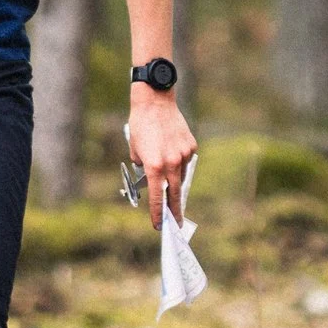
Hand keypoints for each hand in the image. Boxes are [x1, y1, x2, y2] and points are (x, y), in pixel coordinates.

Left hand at [127, 88, 197, 227]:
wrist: (155, 102)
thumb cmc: (140, 125)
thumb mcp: (135, 151)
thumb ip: (144, 167)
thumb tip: (153, 178)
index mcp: (154, 166)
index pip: (157, 198)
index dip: (157, 214)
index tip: (159, 226)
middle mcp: (171, 163)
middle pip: (175, 194)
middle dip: (174, 210)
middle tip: (176, 223)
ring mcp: (183, 155)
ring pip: (181, 176)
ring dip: (175, 181)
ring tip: (168, 174)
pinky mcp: (191, 146)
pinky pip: (186, 161)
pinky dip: (179, 163)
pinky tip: (172, 153)